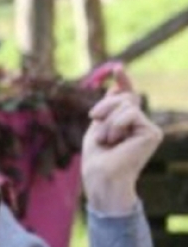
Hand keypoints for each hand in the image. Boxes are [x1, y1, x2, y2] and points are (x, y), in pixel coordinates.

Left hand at [81, 65, 162, 214]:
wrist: (101, 179)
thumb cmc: (96, 160)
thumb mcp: (98, 127)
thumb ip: (108, 108)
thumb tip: (117, 86)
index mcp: (127, 125)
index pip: (127, 98)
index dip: (123, 82)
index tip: (117, 68)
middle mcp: (141, 125)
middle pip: (124, 97)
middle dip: (105, 105)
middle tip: (94, 119)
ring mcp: (148, 129)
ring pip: (126, 104)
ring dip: (108, 120)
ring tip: (107, 141)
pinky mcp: (152, 133)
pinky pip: (131, 113)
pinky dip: (116, 125)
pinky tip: (115, 141)